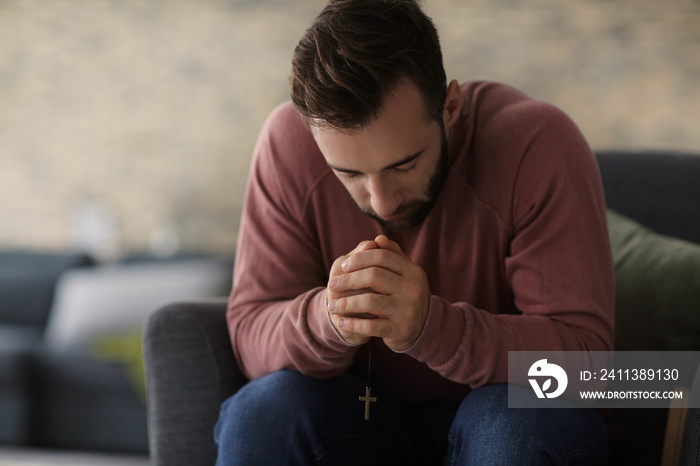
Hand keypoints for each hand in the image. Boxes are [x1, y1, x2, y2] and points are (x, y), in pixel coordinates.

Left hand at [328, 235, 430, 350]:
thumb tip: (378, 239)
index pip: (382, 256)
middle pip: (374, 276)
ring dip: (346, 304)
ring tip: (332, 306)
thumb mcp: (402, 274)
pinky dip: (352, 324)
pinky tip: (340, 322)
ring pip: (370, 301)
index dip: (359, 259)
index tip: (344, 266)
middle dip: (348, 280)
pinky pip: (370, 326)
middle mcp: (413, 289)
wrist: (420, 328)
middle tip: (332, 285)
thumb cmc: (403, 294)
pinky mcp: (400, 329)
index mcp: (413, 271)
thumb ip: (390, 255)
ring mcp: (407, 310)